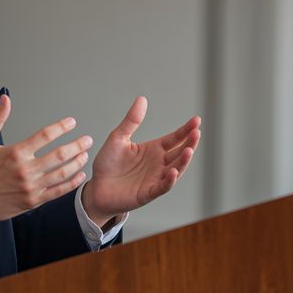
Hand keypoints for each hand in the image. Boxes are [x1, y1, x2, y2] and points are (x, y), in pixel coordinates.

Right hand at [0, 95, 91, 225]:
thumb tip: (5, 100)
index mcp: (16, 152)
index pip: (45, 135)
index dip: (62, 127)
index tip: (71, 122)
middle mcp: (26, 170)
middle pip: (59, 154)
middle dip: (77, 145)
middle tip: (87, 139)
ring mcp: (31, 187)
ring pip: (62, 173)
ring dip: (77, 162)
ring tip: (85, 154)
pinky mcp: (33, 201)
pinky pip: (57, 191)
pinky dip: (71, 183)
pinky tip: (79, 175)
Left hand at [81, 96, 199, 227]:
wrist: (96, 187)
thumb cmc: (108, 163)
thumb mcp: (118, 137)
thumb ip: (131, 120)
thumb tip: (142, 98)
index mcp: (154, 149)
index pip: (174, 138)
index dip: (185, 130)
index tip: (196, 120)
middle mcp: (158, 164)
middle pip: (179, 152)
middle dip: (189, 143)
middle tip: (196, 132)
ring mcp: (155, 178)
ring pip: (176, 169)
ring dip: (183, 161)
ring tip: (189, 150)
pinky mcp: (148, 193)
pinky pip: (162, 187)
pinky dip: (169, 180)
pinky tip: (173, 171)